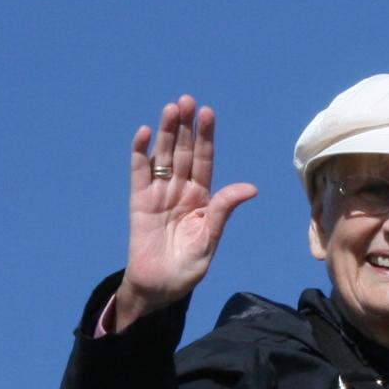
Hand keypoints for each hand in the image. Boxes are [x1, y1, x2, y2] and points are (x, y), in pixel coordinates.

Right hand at [116, 95, 256, 328]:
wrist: (158, 288)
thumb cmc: (187, 268)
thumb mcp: (209, 240)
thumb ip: (222, 212)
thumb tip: (249, 188)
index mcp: (202, 199)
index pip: (204, 161)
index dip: (205, 137)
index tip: (207, 113)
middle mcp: (181, 191)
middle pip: (183, 152)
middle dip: (186, 127)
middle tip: (187, 101)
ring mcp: (158, 194)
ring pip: (162, 157)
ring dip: (166, 133)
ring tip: (170, 109)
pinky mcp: (138, 202)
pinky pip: (138, 173)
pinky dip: (140, 153)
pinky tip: (144, 133)